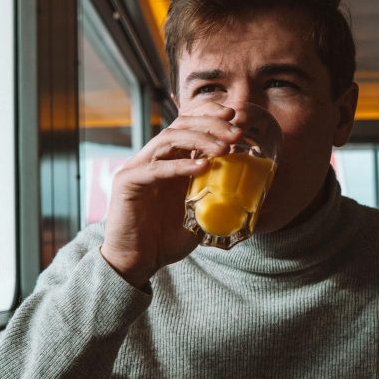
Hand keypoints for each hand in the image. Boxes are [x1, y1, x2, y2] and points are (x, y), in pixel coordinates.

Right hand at [100, 103, 241, 286]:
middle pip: (180, 125)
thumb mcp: (199, 213)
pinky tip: (203, 167)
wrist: (137, 262)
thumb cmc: (166, 239)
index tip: (236, 117)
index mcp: (169, 161)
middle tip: (236, 133)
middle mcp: (153, 159)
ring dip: (199, 139)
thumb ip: (216, 196)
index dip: (211, 116)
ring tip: (224, 148)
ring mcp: (138, 168)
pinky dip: (180, 166)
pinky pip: (155, 168)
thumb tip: (251, 190)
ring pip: (168, 139)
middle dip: (211, 124)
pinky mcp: (128, 182)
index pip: (189, 126)